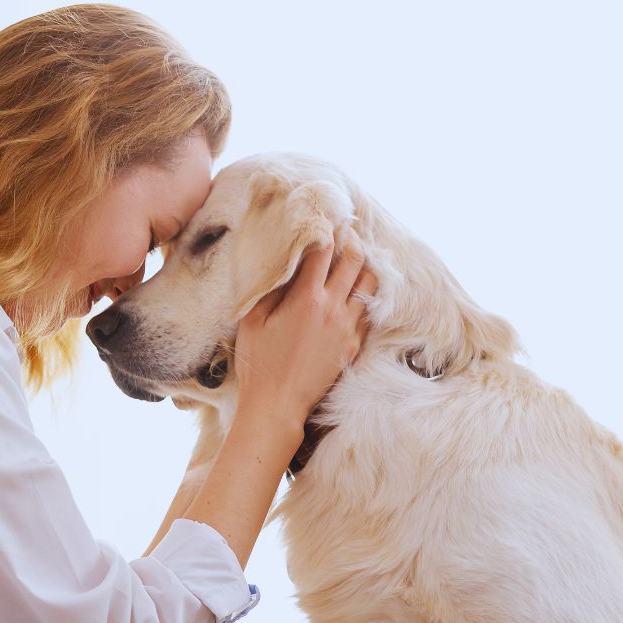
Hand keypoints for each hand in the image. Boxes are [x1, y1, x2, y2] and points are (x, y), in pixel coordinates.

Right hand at [233, 226, 375, 430]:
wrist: (278, 405)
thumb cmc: (258, 362)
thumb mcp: (253, 320)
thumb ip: (269, 287)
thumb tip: (281, 263)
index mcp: (306, 298)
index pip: (323, 251)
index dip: (325, 230)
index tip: (323, 218)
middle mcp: (333, 309)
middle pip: (354, 260)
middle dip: (350, 239)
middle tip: (345, 229)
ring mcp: (348, 328)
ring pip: (370, 284)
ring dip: (364, 265)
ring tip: (355, 256)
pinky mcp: (353, 346)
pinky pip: (368, 311)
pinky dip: (366, 294)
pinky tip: (357, 290)